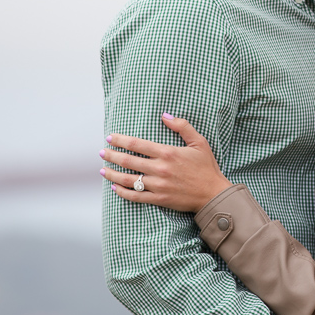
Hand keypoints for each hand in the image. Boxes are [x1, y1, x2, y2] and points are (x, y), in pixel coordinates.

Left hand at [100, 113, 231, 212]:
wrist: (213, 194)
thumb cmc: (207, 167)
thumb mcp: (199, 142)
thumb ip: (182, 126)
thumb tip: (165, 115)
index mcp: (168, 153)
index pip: (137, 144)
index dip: (120, 140)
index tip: (110, 138)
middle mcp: (160, 169)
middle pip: (128, 161)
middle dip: (111, 156)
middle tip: (101, 152)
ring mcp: (158, 185)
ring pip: (128, 180)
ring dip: (112, 174)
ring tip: (102, 170)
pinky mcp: (159, 199)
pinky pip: (136, 196)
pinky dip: (123, 192)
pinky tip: (115, 187)